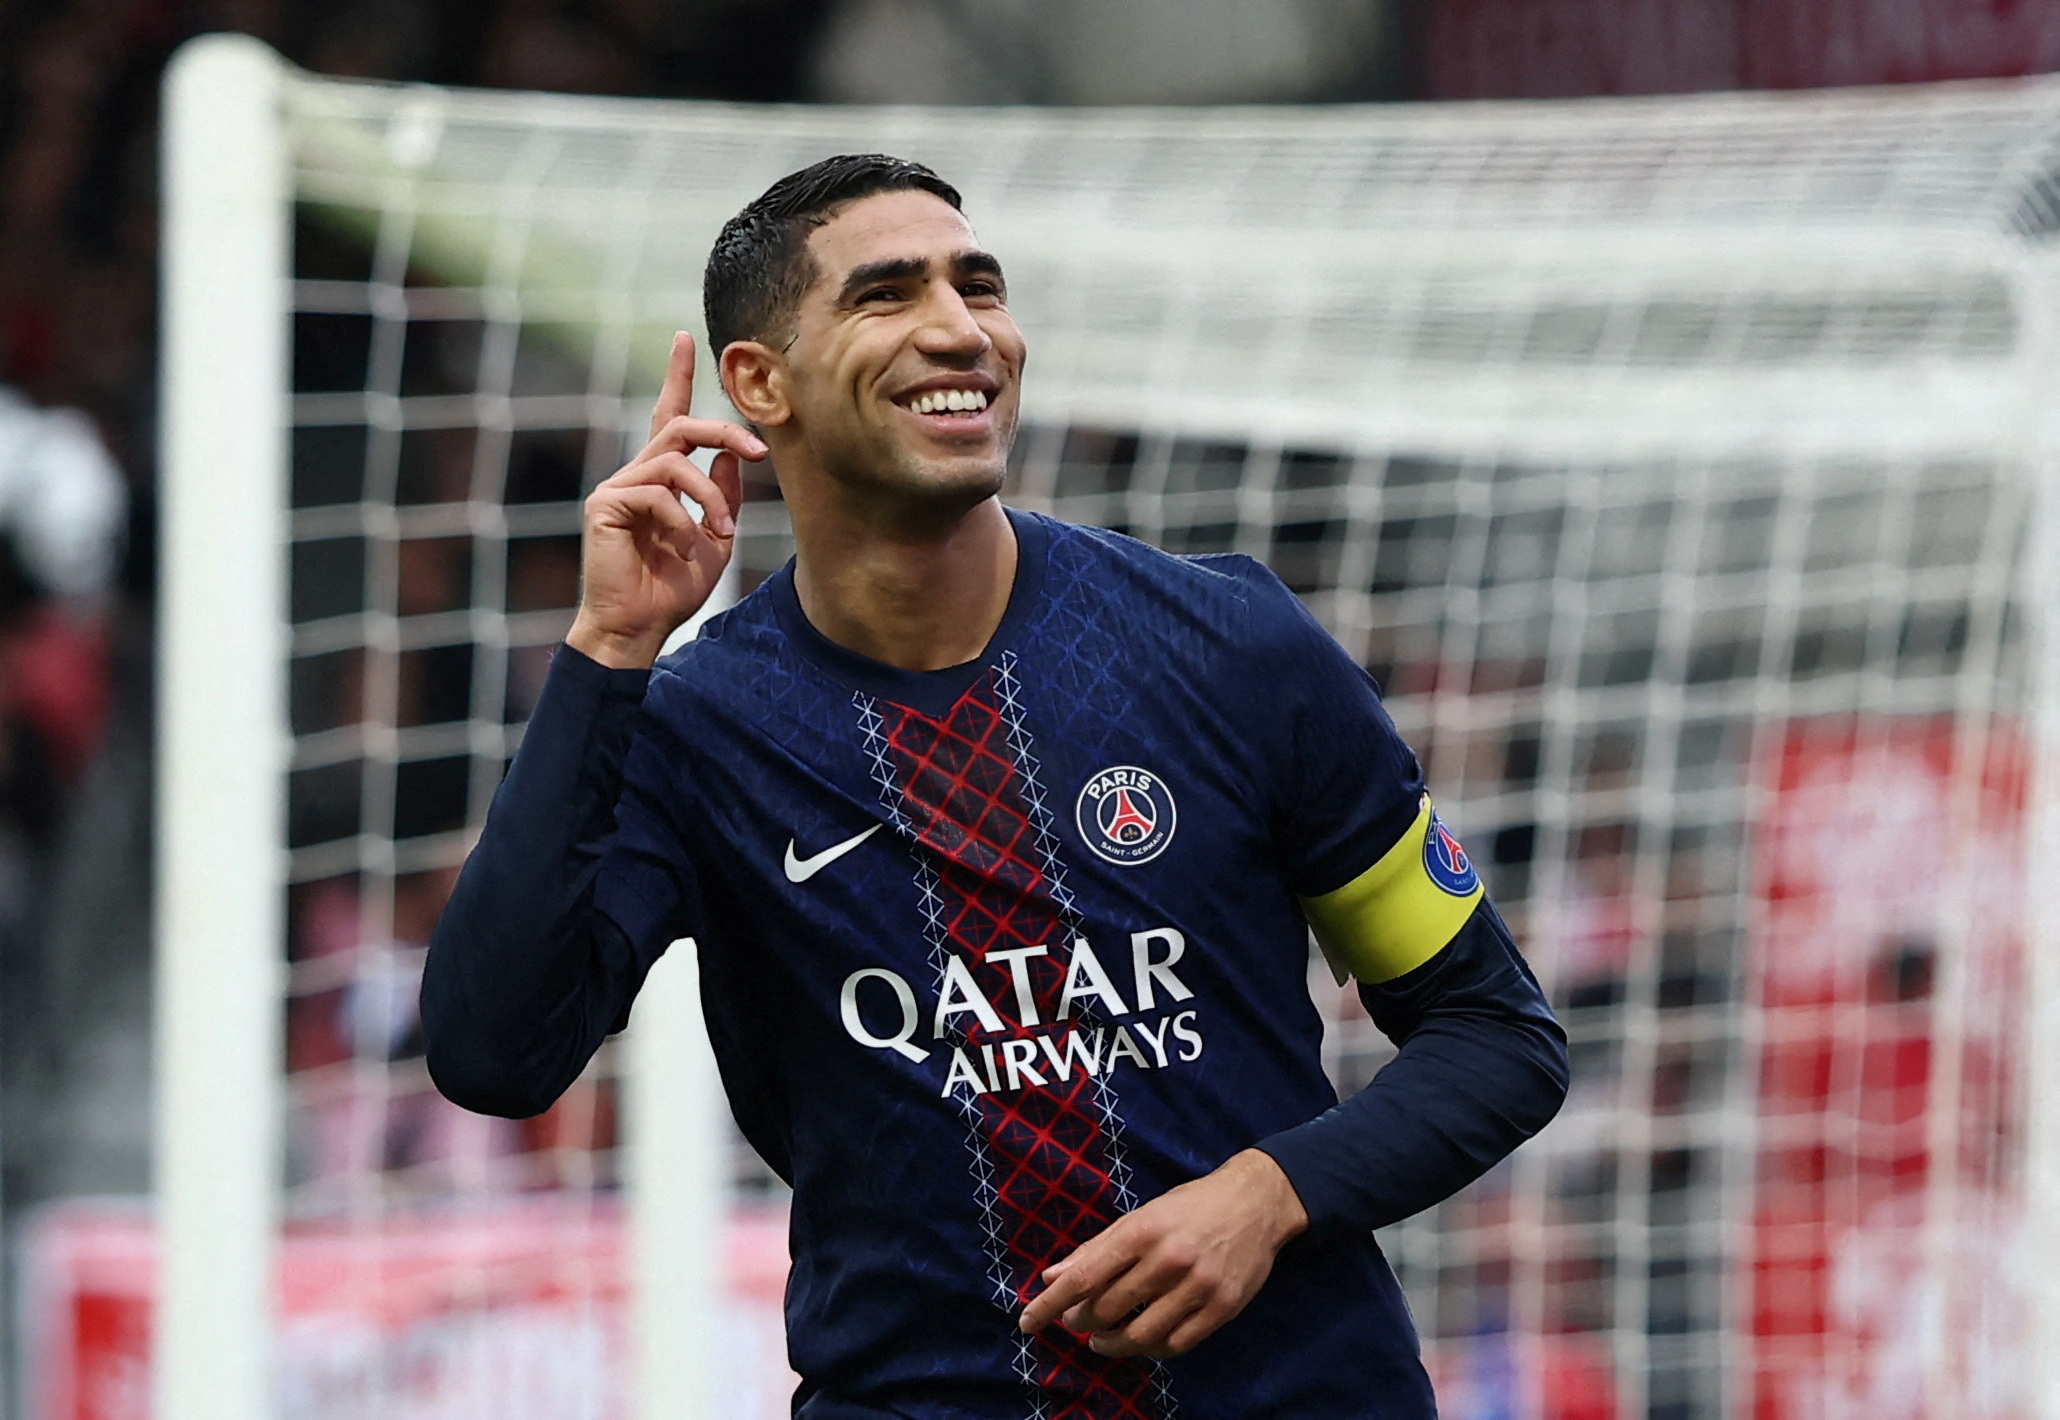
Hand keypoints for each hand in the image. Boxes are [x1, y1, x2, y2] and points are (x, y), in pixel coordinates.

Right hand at [566, 331, 766, 668]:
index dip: (677, 377)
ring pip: (675, 460)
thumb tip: (735, 454)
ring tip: (718, 530)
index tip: (686, 339)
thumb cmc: (672, 589)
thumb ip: (724, 495)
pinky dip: (681, 518)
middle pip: (680, 426)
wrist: (638, 628)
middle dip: (724, 431)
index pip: (669, 417)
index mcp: (661, 479)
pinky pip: (657, 492)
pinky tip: (681, 544)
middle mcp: (636, 474)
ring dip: (710, 494)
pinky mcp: (605, 504)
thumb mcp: (714, 538)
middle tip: (757, 449)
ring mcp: (617, 487)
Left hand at [1017, 1148, 1308, 1359]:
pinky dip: (1151, 1349)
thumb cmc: (1189, 1207)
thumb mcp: (1140, 1216)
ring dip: (1112, 1344)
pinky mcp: (1223, 1307)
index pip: (1084, 1277)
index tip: (1027, 1322)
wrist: (1256, 1202)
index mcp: (1142, 1231)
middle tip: (1076, 1322)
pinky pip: (1177, 1344)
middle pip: (1108, 1308)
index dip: (1050, 1305)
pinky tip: (1141, 1341)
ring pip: (1141, 1334)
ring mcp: (1199, 1286)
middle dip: (1081, 1322)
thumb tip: (1052, 1277)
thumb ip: (1096, 1248)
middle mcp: (1169, 1259)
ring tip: (1101, 1340)